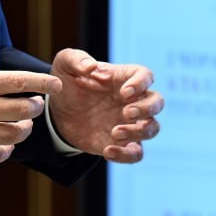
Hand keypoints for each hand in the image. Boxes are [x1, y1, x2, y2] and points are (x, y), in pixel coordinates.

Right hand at [0, 16, 62, 164]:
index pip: (19, 82)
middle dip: (35, 107)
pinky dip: (5, 150)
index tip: (55, 84)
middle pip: (22, 110)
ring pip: (13, 134)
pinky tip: (3, 143)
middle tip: (34, 105)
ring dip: (23, 129)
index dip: (42, 83)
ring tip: (21, 124)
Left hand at [48, 50, 162, 162]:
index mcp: (122, 78)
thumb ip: (76, 60)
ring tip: (115, 133)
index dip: (141, 83)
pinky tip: (107, 151)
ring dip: (139, 132)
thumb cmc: (68, 82)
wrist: (59, 112)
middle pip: (157, 102)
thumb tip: (90, 67)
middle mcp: (131, 100)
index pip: (145, 75)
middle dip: (147, 108)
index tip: (124, 92)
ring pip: (153, 128)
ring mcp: (129, 123)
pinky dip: (127, 155)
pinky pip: (137, 153)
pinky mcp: (121, 143)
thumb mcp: (65, 64)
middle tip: (126, 113)